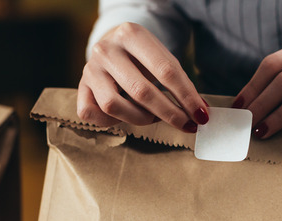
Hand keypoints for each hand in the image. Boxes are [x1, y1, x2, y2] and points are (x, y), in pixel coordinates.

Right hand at [77, 22, 208, 132]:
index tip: (201, 114)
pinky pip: (93, 114)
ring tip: (153, 118)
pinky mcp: (80, 88)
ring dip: (140, 119)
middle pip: (141, 91)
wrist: (110, 46)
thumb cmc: (141, 57)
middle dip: (169, 113)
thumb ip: (178, 80)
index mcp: (131, 34)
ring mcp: (90, 69)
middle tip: (186, 124)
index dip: (186, 96)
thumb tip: (199, 110)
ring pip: (114, 106)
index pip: (165, 70)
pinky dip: (111, 122)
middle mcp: (106, 49)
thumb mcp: (160, 57)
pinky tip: (124, 116)